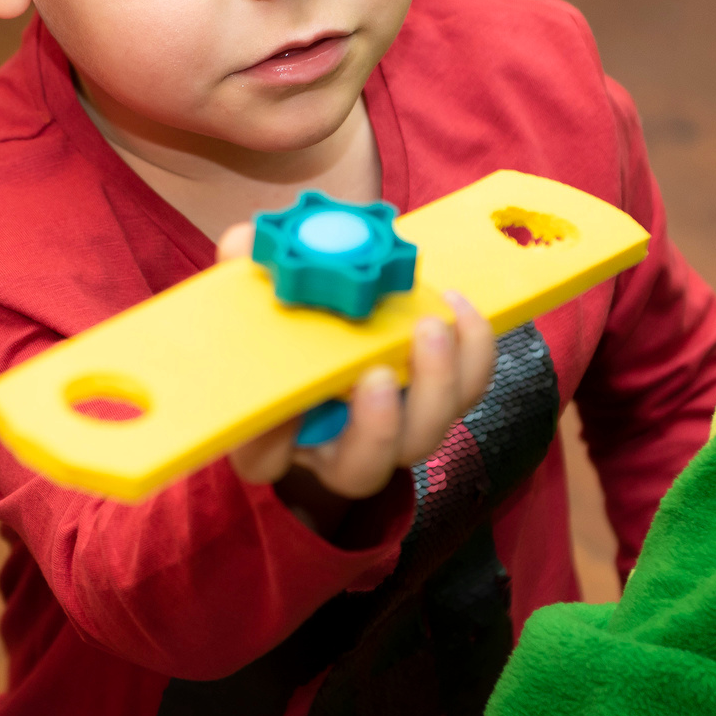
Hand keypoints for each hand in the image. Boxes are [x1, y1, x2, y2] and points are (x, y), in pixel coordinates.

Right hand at [216, 222, 497, 506]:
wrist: (351, 307)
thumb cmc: (295, 312)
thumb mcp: (262, 292)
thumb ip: (248, 274)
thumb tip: (243, 245)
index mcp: (277, 430)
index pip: (262, 459)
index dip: (269, 444)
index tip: (278, 410)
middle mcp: (337, 446)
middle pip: (360, 470)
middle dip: (378, 428)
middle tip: (377, 375)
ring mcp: (393, 430)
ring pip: (421, 437)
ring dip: (434, 385)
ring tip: (430, 327)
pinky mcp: (435, 399)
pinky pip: (465, 393)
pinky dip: (471, 354)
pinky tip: (457, 309)